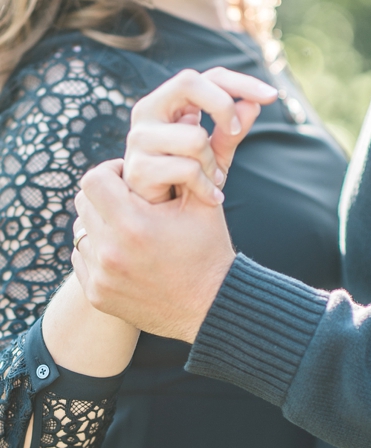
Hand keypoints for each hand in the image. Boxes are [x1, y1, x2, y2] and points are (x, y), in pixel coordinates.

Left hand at [72, 159, 235, 342]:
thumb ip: (179, 170)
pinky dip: (99, 251)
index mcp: (134, 225)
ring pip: (81, 230)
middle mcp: (110, 251)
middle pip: (84, 203)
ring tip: (131, 229)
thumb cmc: (209, 250)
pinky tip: (127, 253)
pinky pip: (82, 257)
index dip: (110, 170)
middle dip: (106, 196)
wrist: (211, 306)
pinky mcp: (97, 294)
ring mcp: (101, 276)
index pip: (94, 179)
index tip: (127, 174)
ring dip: (102, 224)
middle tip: (131, 200)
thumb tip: (165, 141)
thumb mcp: (204, 204)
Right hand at [125, 68, 278, 205]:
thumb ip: (233, 130)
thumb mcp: (218, 154)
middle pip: (188, 82)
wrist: (164, 221)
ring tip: (212, 180)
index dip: (241, 83)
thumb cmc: (188, 180)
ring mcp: (139, 138)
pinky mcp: (137, 168)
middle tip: (236, 131)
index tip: (272, 96)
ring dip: (212, 164)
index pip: (207, 78)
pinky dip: (206, 186)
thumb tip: (253, 105)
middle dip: (223, 106)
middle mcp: (149, 111)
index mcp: (170, 102)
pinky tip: (209, 196)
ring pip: (195, 137)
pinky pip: (188, 169)